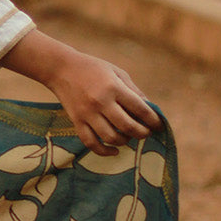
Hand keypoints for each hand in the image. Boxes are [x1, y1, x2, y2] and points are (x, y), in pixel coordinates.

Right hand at [0, 30, 161, 154]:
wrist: (61, 68)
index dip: (153, 120)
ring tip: (130, 137)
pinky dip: (104, 151)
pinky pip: (91, 143)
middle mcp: (101, 102)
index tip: (159, 125)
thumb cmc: (93, 68)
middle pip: (127, 126)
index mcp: (113, 87)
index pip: (140, 108)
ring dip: (125, 141)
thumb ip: (134, 91)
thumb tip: (151, 110)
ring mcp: (87, 114)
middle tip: (146, 132)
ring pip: (110, 137)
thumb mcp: (117, 73)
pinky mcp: (77, 122)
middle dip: (142, 133)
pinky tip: (114, 151)